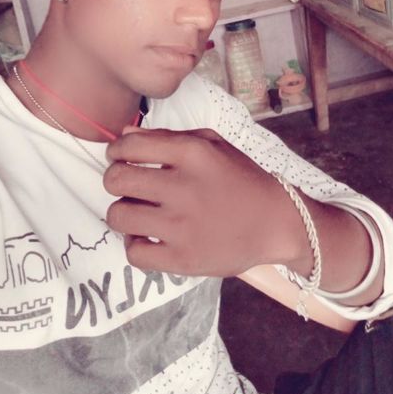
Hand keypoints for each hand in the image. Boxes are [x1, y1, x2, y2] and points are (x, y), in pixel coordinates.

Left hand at [103, 127, 307, 276]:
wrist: (276, 222)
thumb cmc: (242, 179)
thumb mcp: (213, 145)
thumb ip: (168, 137)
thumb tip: (124, 134)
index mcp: (192, 154)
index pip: (129, 146)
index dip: (116, 151)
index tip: (121, 158)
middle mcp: (184, 188)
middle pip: (116, 180)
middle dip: (115, 180)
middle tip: (129, 185)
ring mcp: (182, 226)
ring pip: (118, 216)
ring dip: (124, 211)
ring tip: (140, 212)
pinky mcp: (182, 259)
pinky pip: (133, 252)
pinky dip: (136, 244)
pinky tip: (150, 236)